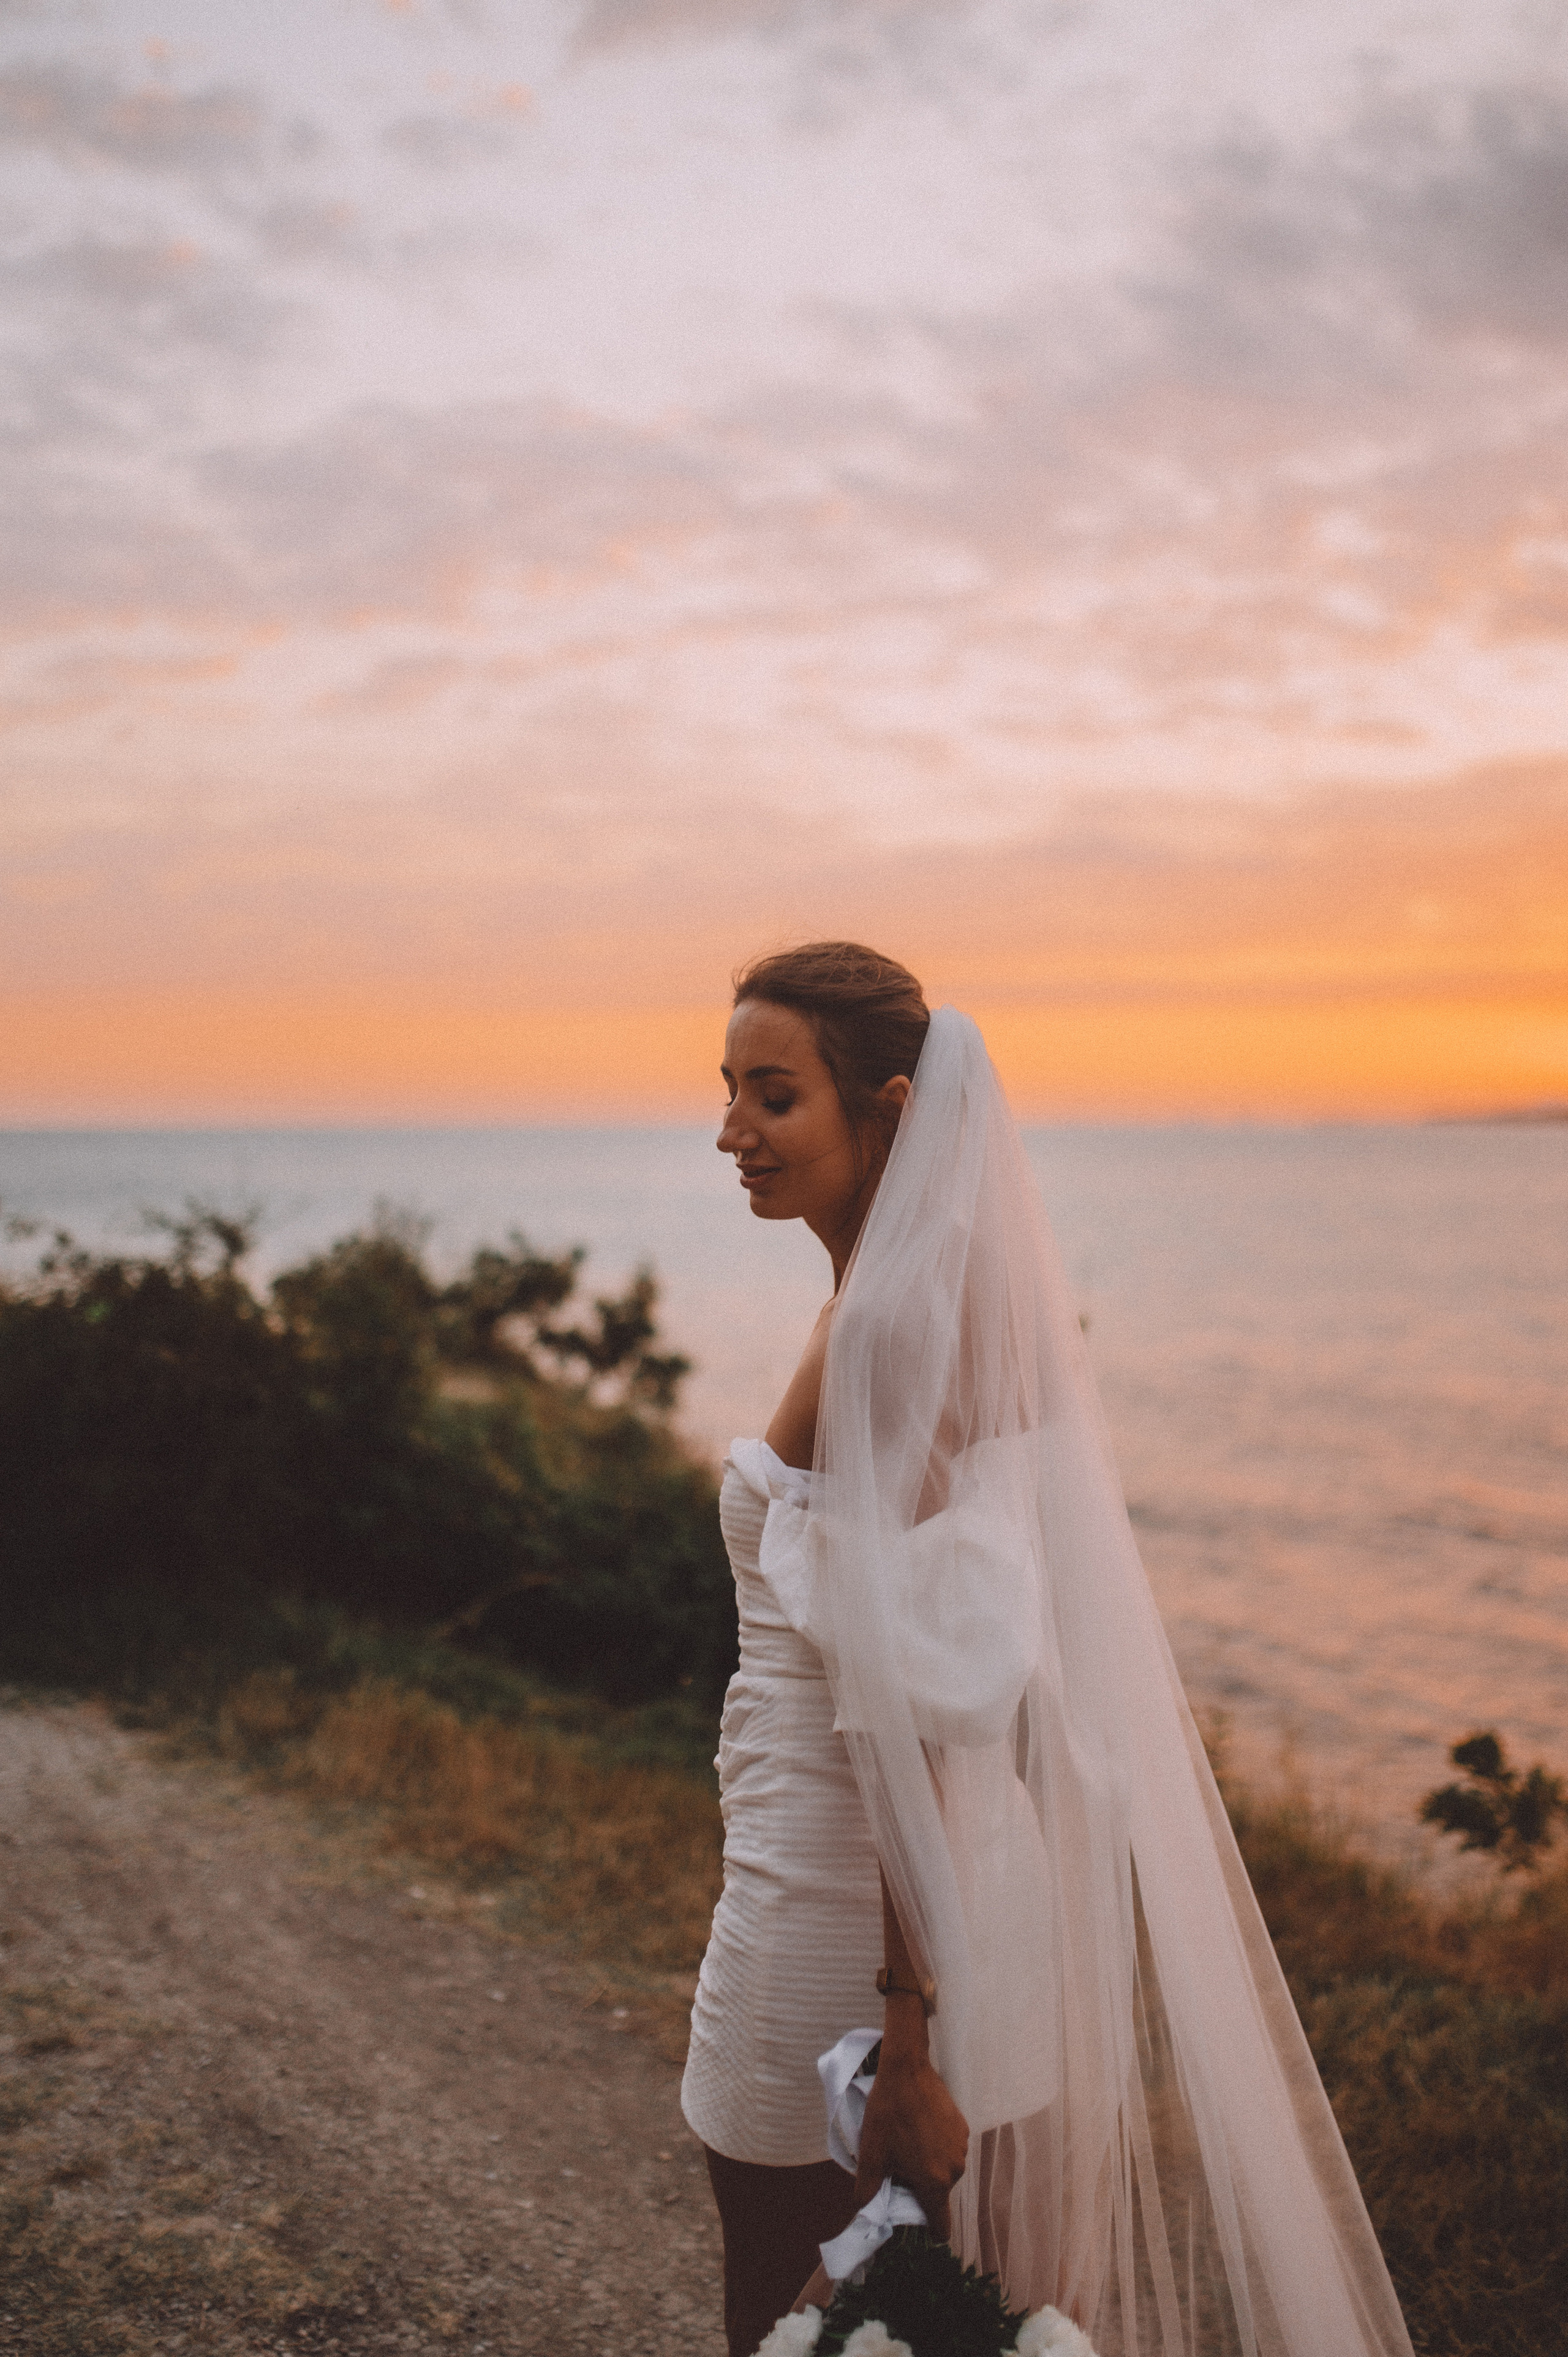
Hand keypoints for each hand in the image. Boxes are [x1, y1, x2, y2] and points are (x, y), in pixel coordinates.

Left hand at [854, 2050, 968, 2241]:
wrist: (906, 2069)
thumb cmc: (887, 2113)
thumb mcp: (871, 2154)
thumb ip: (867, 2191)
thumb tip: (862, 2213)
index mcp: (934, 2182)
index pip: (941, 2225)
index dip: (929, 2230)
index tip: (915, 2222)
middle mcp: (954, 2168)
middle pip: (937, 2193)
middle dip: (919, 2186)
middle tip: (897, 2165)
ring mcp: (961, 2146)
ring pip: (943, 2170)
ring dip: (927, 2165)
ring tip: (906, 2142)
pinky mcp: (962, 2127)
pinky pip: (948, 2149)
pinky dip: (935, 2146)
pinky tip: (919, 2127)